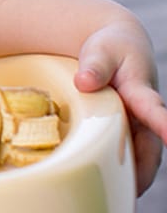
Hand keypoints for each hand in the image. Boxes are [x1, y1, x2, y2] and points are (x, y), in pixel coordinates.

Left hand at [74, 18, 166, 195]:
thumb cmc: (109, 49)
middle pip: (149, 150)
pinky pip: (131, 157)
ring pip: (142, 159)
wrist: (117, 47)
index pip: (154, 111)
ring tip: (117, 196)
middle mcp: (146, 115)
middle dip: (142, 172)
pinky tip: (111, 185)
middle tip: (127, 190)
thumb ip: (94, 66)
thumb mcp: (101, 51)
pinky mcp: (132, 133)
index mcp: (140, 92)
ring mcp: (141, 127)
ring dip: (133, 177)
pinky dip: (124, 171)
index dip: (163, 125)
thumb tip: (84, 83)